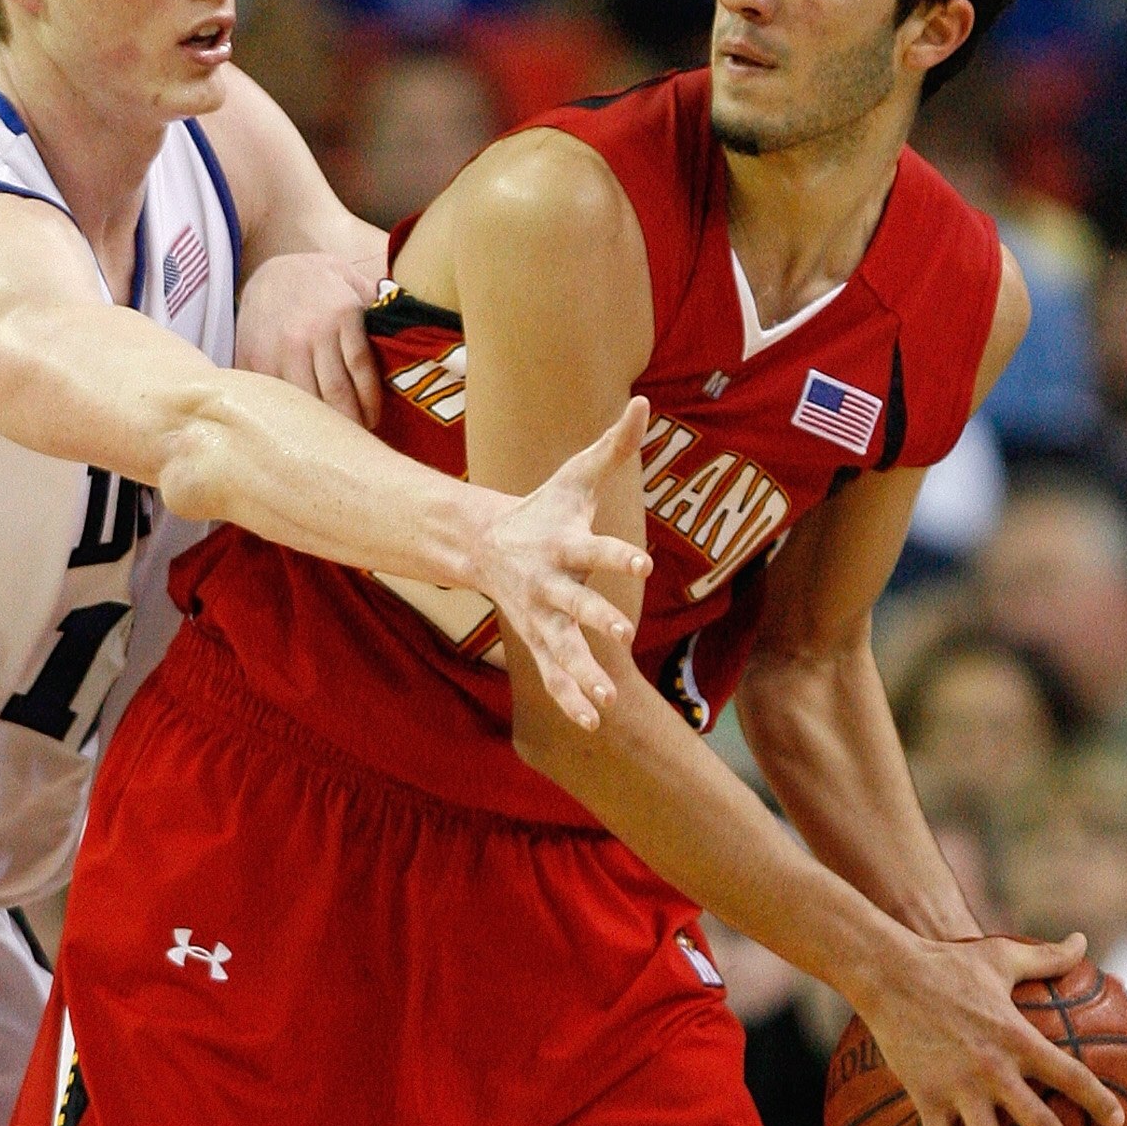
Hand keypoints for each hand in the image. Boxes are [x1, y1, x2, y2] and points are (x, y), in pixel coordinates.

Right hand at [234, 250, 383, 421]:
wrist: (268, 272)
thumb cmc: (320, 283)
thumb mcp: (353, 282)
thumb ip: (379, 308)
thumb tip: (414, 332)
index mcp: (342, 314)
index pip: (361, 368)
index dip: (371, 401)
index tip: (375, 420)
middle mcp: (311, 333)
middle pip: (336, 392)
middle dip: (351, 421)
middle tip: (360, 436)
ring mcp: (282, 349)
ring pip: (308, 399)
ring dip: (325, 424)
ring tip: (336, 437)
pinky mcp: (257, 360)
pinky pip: (280, 396)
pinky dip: (295, 413)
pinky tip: (306, 424)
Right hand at [469, 399, 653, 731]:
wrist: (483, 542)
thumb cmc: (543, 506)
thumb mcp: (576, 475)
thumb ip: (614, 445)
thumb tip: (643, 402)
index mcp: (562, 543)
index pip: (594, 548)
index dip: (618, 555)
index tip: (643, 565)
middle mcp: (548, 584)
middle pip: (574, 605)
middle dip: (595, 620)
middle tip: (621, 635)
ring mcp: (539, 617)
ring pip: (561, 651)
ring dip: (582, 677)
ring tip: (607, 706)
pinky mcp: (537, 639)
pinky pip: (553, 674)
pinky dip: (569, 698)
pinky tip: (593, 723)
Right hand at [856, 930, 1125, 1125]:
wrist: (890, 973)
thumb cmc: (948, 961)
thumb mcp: (1002, 956)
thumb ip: (1047, 959)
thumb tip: (1082, 940)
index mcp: (1018, 1038)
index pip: (1068, 1073)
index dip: (1096, 1098)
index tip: (1114, 1122)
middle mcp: (994, 1068)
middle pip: (1037, 1120)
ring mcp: (958, 1086)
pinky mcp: (925, 1095)